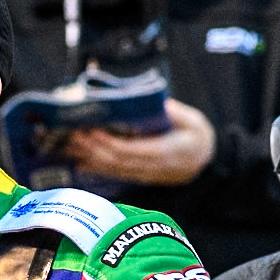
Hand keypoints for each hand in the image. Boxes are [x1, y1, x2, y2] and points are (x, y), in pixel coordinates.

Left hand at [60, 98, 216, 185]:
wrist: (208, 163)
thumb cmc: (199, 138)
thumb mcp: (193, 121)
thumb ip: (174, 112)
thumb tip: (154, 102)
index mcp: (164, 153)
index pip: (129, 151)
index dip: (108, 143)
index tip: (91, 131)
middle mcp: (152, 168)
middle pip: (117, 162)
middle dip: (93, 150)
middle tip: (73, 136)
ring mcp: (146, 175)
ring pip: (114, 170)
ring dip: (91, 159)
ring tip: (71, 147)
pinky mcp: (141, 177)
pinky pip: (117, 175)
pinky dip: (98, 169)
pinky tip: (82, 163)